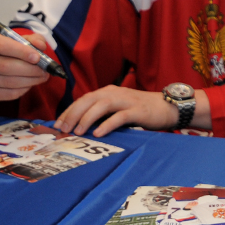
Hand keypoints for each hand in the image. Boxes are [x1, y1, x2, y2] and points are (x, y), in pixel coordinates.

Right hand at [0, 30, 49, 100]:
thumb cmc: (11, 47)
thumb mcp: (21, 38)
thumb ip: (33, 40)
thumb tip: (40, 47)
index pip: (0, 45)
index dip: (21, 51)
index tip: (37, 57)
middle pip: (5, 66)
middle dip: (29, 69)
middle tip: (44, 70)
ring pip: (8, 81)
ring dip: (30, 80)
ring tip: (42, 76)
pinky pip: (8, 94)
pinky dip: (23, 89)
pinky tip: (30, 83)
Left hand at [54, 86, 178, 137]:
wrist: (167, 107)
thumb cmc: (140, 110)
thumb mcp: (118, 108)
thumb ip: (102, 112)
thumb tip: (79, 125)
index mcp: (108, 91)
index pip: (83, 99)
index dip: (69, 111)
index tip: (57, 124)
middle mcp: (115, 93)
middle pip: (89, 100)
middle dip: (73, 114)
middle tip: (63, 129)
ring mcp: (126, 100)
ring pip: (101, 106)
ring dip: (87, 118)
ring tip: (77, 132)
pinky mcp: (137, 110)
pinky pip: (119, 116)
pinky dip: (107, 124)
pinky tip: (98, 133)